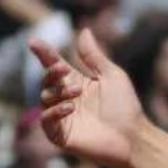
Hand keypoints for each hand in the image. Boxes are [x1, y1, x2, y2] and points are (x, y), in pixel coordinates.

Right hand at [30, 29, 148, 167]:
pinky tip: (69, 107)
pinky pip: (46, 120)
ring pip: (45, 98)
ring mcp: (62, 117)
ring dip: (57, 92)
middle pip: (47, 80)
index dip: (44, 54)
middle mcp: (66, 98)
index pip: (54, 65)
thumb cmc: (126, 107)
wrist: (134, 137)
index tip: (34, 42)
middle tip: (62, 69)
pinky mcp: (60, 135)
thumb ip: (94, 56)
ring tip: (77, 92)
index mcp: (76, 82)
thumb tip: (84, 30)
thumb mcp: (111, 76)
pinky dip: (54, 112)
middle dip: (51, 73)